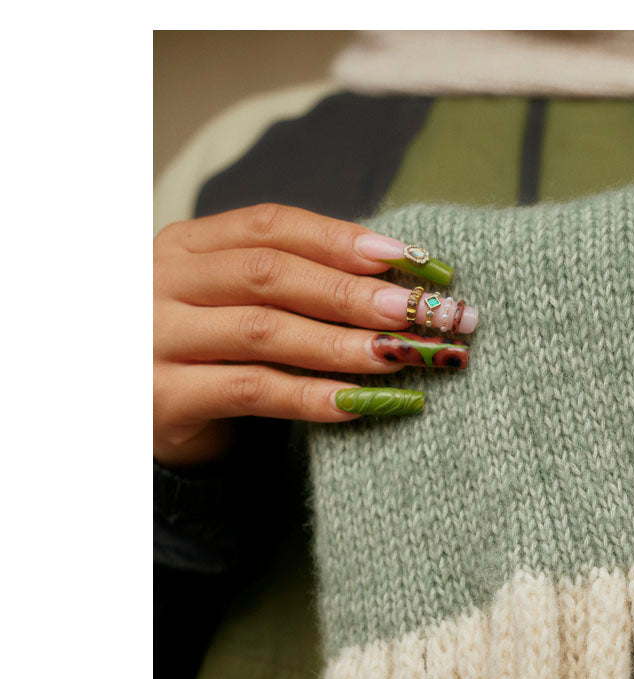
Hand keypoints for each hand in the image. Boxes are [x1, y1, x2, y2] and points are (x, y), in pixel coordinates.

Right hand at [154, 203, 475, 467]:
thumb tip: (395, 279)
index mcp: (187, 246)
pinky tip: (359, 401)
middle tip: (416, 310)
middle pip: (271, 273)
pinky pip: (252, 391)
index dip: (343, 239)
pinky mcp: (165, 397)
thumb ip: (292, 284)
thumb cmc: (205, 353)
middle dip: (353, 291)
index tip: (408, 257)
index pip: (271, 225)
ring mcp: (158, 339)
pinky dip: (312, 395)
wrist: (134, 416)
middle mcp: (164, 282)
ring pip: (264, 331)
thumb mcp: (231, 303)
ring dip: (342, 343)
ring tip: (401, 354)